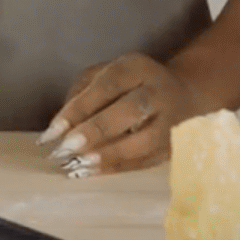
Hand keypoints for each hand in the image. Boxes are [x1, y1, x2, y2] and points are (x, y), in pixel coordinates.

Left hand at [41, 54, 209, 176]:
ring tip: (78, 165)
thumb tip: (61, 127)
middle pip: (130, 111)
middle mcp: (158, 92)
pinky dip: (117, 167)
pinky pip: (146, 160)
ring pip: (143, 141)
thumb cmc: (130, 84)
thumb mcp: (103, 73)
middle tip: (66, 149)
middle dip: (95, 131)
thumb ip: (81, 93)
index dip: (80, 108)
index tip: (54, 130)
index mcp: (137, 68)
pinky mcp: (175, 146)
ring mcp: (172, 122)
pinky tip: (92, 171)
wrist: (185, 95)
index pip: (108, 85)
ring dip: (108, 155)